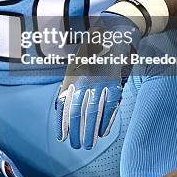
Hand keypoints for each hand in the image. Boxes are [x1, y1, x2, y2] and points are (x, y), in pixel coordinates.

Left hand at [55, 14, 140, 148]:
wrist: (114, 30)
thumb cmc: (94, 48)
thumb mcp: (77, 63)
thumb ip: (71, 82)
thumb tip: (63, 104)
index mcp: (71, 74)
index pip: (63, 104)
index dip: (62, 122)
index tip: (62, 137)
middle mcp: (82, 79)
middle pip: (77, 111)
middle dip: (76, 131)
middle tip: (77, 146)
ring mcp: (99, 81)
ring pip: (93, 112)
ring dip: (90, 131)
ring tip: (89, 144)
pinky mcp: (115, 81)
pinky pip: (110, 105)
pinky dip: (107, 121)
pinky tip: (104, 132)